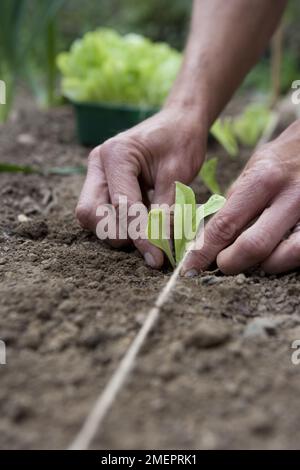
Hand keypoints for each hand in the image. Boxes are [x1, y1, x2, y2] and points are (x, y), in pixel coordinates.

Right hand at [76, 107, 207, 268]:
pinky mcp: (102, 186)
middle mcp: (98, 165)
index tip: (157, 258)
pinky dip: (120, 225)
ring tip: (150, 227)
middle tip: (151, 239)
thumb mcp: (178, 174)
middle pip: (90, 214)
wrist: (178, 123)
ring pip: (91, 218)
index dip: (140, 235)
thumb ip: (166, 211)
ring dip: (118, 231)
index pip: (122, 205)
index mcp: (116, 154)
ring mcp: (96, 176)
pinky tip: (144, 222)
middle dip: (118, 233)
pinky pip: (101, 214)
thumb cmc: (181, 141)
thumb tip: (160, 248)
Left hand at [182, 119, 299, 275]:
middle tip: (223, 264)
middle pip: (254, 246)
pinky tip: (275, 256)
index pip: (225, 224)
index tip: (190, 267)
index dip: (203, 252)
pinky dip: (283, 261)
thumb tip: (209, 237)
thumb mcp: (252, 169)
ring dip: (261, 265)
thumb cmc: (281, 160)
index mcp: (263, 179)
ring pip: (283, 257)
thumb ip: (234, 202)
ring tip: (252, 258)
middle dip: (231, 263)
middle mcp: (290, 195)